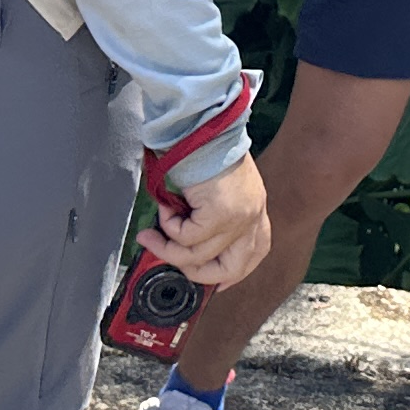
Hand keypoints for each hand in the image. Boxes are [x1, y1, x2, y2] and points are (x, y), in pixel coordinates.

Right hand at [140, 149, 271, 289]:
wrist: (201, 127)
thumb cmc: (205, 152)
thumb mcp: (219, 190)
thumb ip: (212, 219)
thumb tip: (182, 249)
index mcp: (256, 211)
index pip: (255, 254)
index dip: (232, 275)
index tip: (211, 282)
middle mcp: (253, 217)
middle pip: (231, 270)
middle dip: (195, 273)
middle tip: (169, 258)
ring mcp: (240, 218)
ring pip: (198, 256)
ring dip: (168, 248)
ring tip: (152, 231)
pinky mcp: (221, 214)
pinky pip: (186, 238)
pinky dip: (168, 227)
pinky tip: (165, 207)